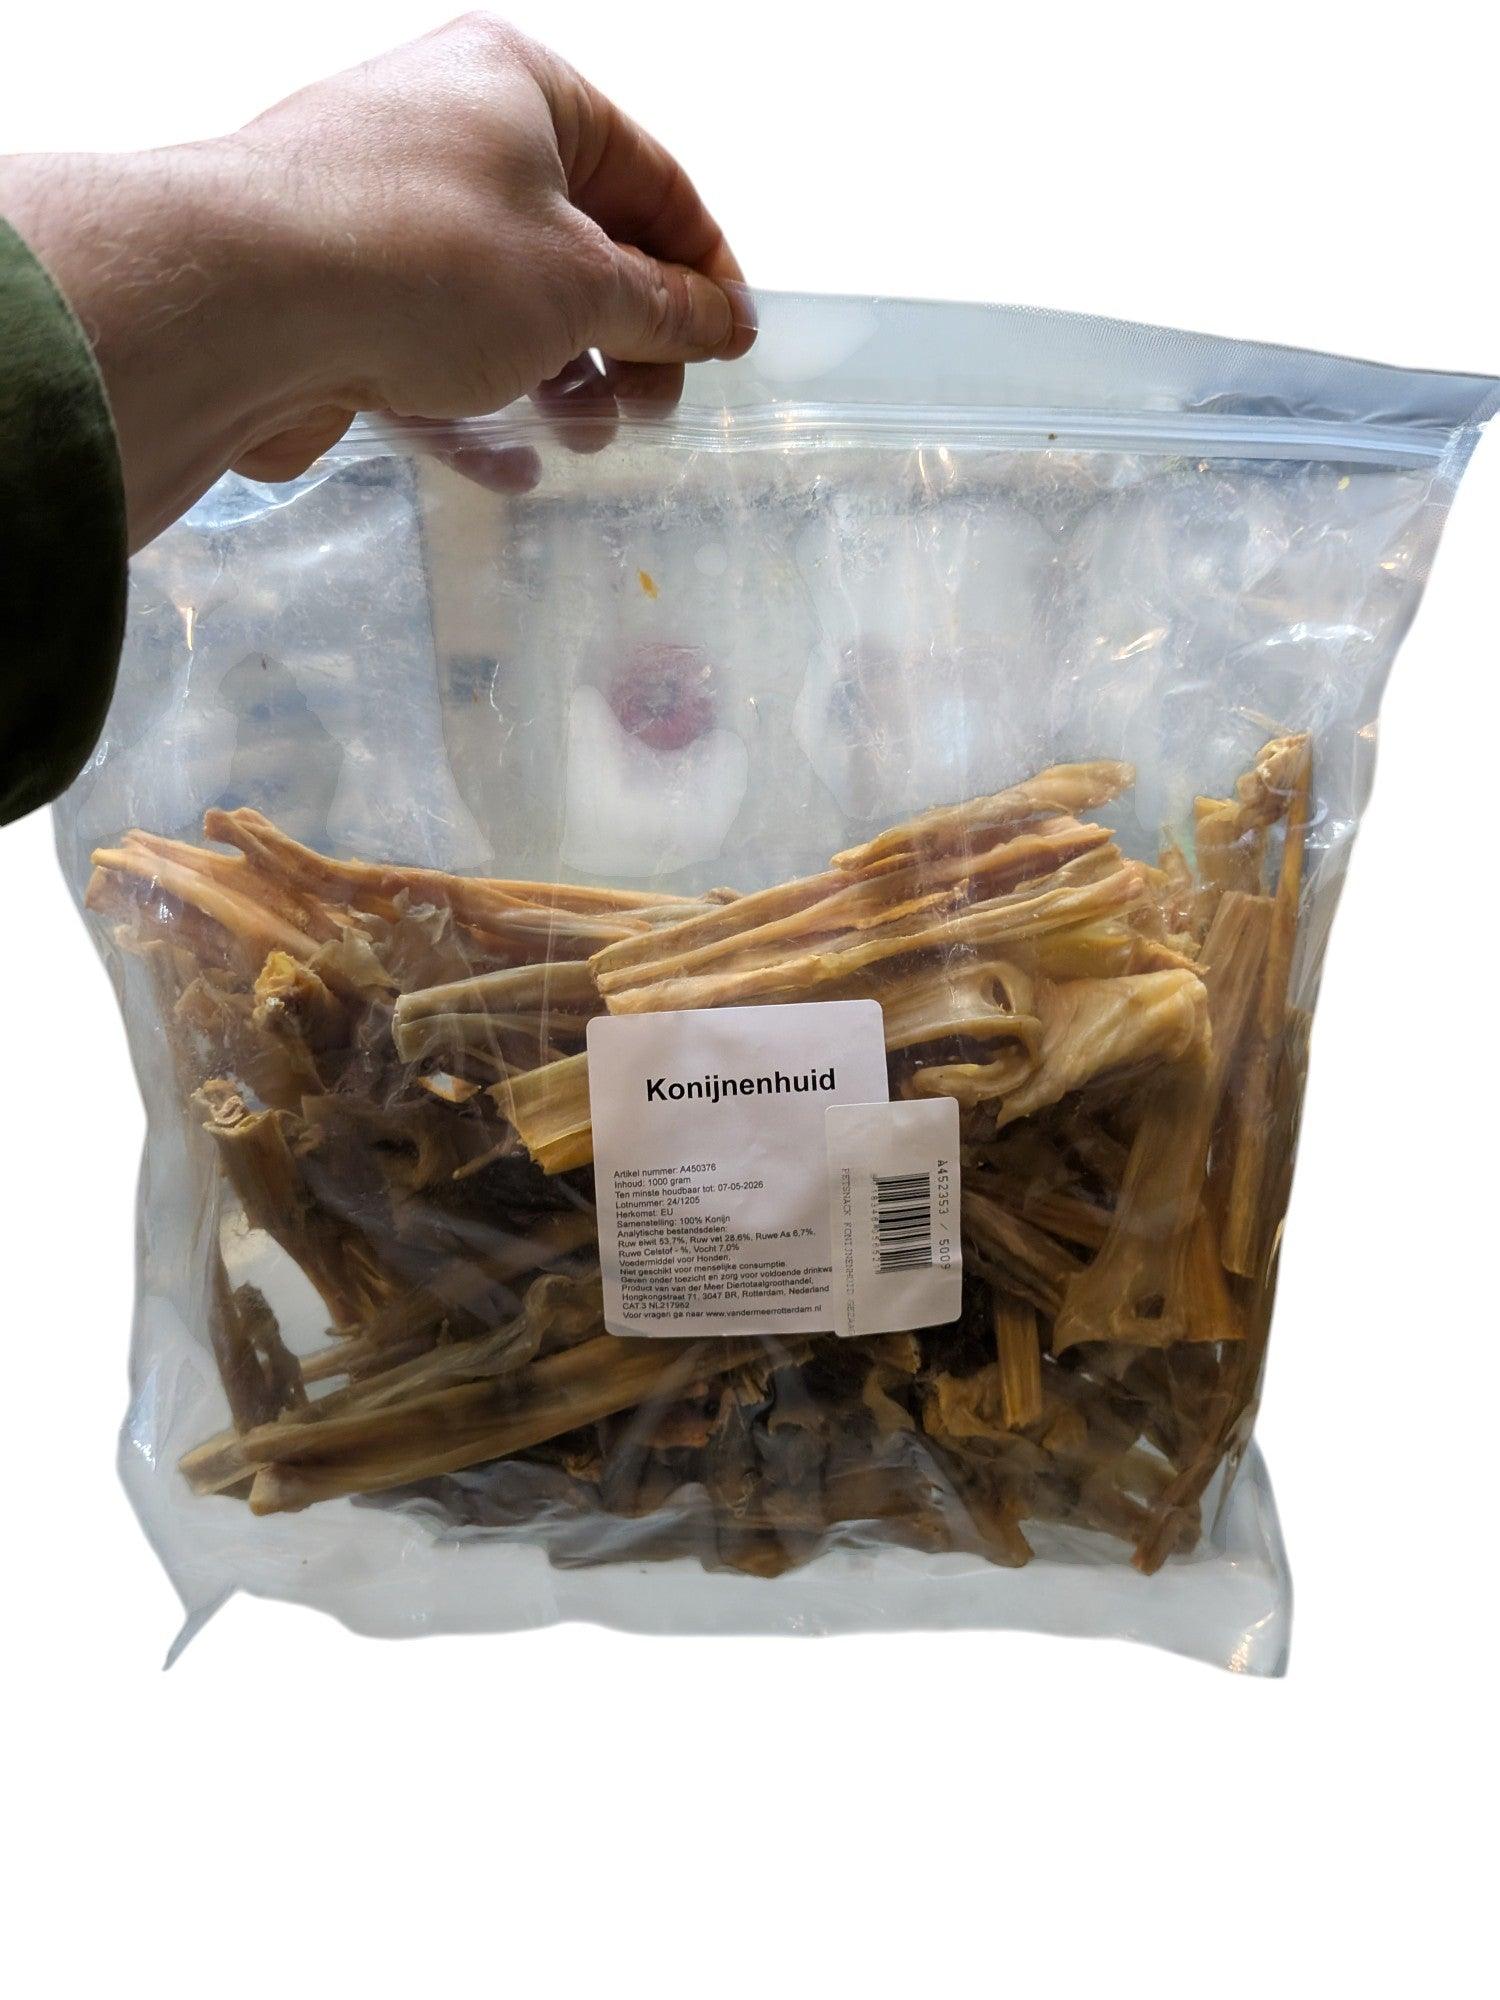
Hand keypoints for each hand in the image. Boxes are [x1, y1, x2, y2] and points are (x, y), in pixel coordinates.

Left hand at [0, 14, 751, 547]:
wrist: (239, 305)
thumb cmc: (424, 260)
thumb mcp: (580, 288)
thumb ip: (665, 311)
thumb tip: (727, 321)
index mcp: (523, 88)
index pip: (652, 179)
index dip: (703, 270)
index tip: (731, 346)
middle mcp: (452, 134)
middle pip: (579, 247)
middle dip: (627, 339)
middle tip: (648, 409)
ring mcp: (388, 216)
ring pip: (507, 308)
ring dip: (561, 381)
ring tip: (583, 437)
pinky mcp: (340, 297)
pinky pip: (434, 354)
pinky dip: (481, 408)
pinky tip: (512, 465)